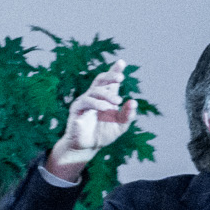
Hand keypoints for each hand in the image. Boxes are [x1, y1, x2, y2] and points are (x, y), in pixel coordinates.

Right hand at [46, 66, 132, 181]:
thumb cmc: (103, 134)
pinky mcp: (76, 109)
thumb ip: (127, 115)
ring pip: (94, 91)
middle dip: (110, 76)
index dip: (115, 71)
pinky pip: (84, 102)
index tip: (122, 62)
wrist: (88, 147)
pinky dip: (95, 103)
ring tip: (116, 102)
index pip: (110, 82)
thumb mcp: (120, 126)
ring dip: (106, 95)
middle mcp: (94, 96)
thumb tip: (134, 102)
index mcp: (106, 97)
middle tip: (120, 78)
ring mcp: (84, 101)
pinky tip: (104, 108)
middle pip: (100, 81)